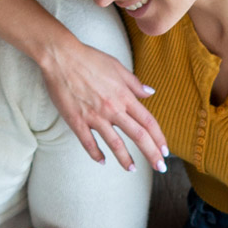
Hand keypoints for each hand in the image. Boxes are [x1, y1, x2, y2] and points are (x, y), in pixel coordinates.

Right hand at [0, 0, 168, 171]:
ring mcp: (95, 116)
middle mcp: (113, 108)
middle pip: (138, 135)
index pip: (148, 121)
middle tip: (160, 167)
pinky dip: (96, 154)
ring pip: (115, 143)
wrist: (62, 57)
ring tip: (133, 170)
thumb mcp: (117, 67)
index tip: (165, 150)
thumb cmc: (89, 58)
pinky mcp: (77, 121)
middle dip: (151, 154)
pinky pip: (88, 142)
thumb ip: (134, 83)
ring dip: (126, 159)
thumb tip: (150, 92)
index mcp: (124, 96)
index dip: (159, 138)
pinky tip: (102, 161)